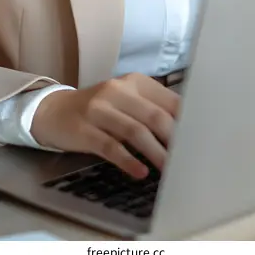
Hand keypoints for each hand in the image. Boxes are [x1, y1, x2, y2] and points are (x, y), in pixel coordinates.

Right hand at [31, 73, 178, 178]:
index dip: (187, 122)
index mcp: (134, 82)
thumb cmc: (99, 110)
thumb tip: (188, 132)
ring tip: (169, 171)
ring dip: (155, 153)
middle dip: (175, 141)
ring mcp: (99, 108)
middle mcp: (117, 90)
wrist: (53, 110)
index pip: (169, 100)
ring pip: (134, 131)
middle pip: (154, 116)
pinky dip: (127, 160)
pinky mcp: (84, 129)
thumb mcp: (126, 101)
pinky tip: (140, 172)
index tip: (201, 141)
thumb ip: (152, 110)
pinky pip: (110, 146)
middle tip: (189, 161)